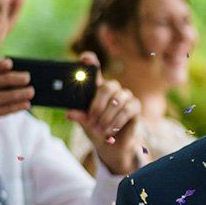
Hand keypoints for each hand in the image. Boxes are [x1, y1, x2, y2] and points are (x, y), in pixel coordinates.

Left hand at [70, 57, 144, 174]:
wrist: (111, 145)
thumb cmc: (96, 129)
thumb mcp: (84, 123)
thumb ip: (79, 116)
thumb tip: (69, 113)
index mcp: (96, 87)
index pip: (94, 68)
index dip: (90, 61)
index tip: (85, 59)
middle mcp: (112, 89)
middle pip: (108, 86)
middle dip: (98, 104)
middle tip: (92, 119)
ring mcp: (125, 96)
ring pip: (117, 100)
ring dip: (107, 116)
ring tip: (100, 129)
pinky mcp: (135, 106)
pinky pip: (127, 109)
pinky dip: (117, 121)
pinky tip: (111, 129)